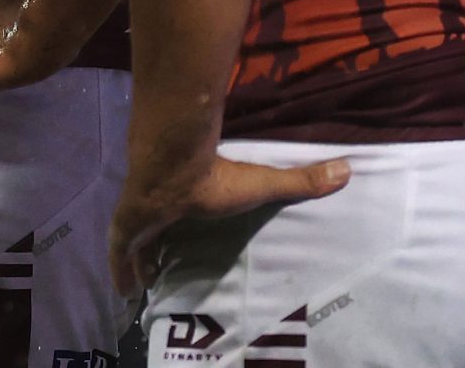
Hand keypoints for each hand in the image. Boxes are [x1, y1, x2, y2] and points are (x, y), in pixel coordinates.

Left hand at [108, 151, 349, 295]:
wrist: (175, 170)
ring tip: (148, 284)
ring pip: (134, 246)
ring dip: (139, 262)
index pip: (181, 216)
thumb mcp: (262, 184)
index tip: (182, 242)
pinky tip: (126, 294)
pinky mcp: (123, 231)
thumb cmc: (216, 178)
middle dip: (157, 250)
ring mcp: (137, 220)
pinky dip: (121, 275)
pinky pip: (118, 258)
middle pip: (154, 234)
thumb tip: (346, 168)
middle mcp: (158, 208)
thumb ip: (300, 181)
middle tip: (163, 272)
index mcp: (185, 198)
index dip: (179, 228)